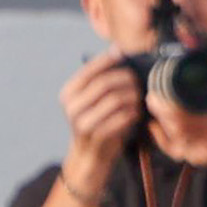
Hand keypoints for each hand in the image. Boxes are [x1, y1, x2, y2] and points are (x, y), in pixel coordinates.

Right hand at [59, 50, 143, 180]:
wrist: (89, 156)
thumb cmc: (96, 122)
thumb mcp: (89, 101)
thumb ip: (99, 80)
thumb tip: (118, 50)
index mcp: (68, 94)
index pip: (89, 70)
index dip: (108, 59)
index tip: (122, 52)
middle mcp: (72, 107)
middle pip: (105, 83)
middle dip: (126, 79)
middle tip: (137, 80)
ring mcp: (83, 122)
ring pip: (116, 99)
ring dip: (132, 96)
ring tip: (138, 97)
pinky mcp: (98, 136)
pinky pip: (122, 117)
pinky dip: (133, 112)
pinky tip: (136, 113)